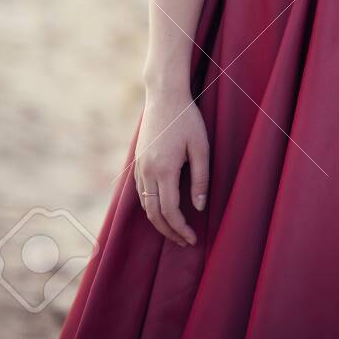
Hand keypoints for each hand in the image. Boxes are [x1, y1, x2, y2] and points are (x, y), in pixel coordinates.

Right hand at [134, 88, 209, 245]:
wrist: (164, 96)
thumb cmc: (187, 119)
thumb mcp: (201, 147)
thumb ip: (201, 178)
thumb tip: (199, 208)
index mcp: (164, 170)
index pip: (170, 211)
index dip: (180, 229)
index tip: (192, 239)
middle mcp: (147, 172)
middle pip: (154, 214)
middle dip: (169, 232)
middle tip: (184, 241)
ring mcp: (139, 167)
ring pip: (145, 205)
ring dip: (158, 221)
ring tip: (175, 230)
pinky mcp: (137, 162)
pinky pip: (140, 192)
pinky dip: (150, 206)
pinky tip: (162, 209)